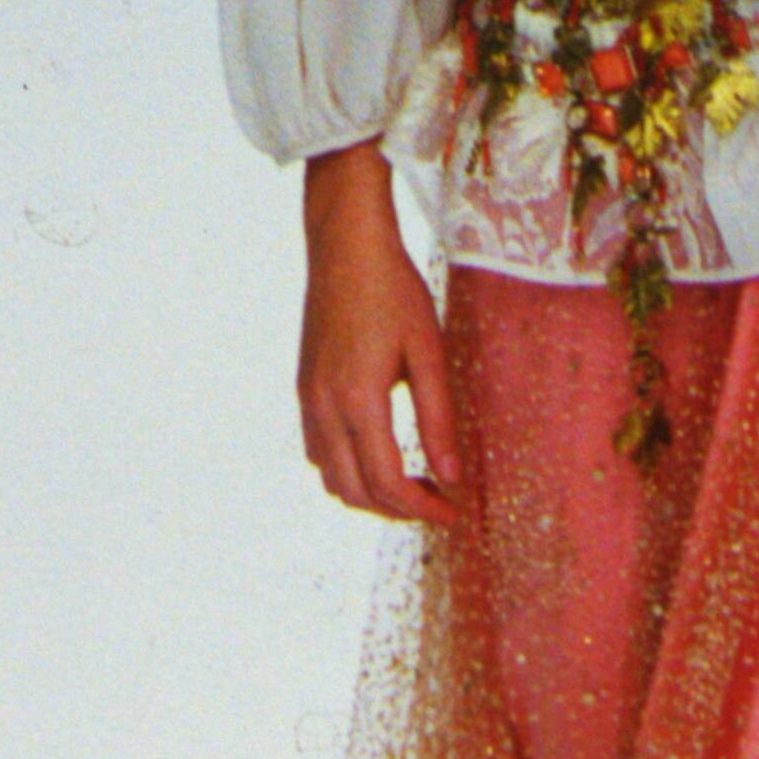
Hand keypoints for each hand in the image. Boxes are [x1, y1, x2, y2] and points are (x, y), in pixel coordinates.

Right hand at [296, 143, 461, 524]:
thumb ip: (438, 417)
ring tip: (415, 484)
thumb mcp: (428, 351)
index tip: (454, 512)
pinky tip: (382, 455)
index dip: (423, 508)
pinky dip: (349, 471)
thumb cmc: (392, 290)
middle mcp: (323, 407)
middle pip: (356, 491)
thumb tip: (452, 475)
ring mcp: (307, 400)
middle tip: (439, 503)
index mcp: (357, 399)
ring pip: (332, 478)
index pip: (387, 481)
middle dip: (398, 510)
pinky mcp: (304, 390)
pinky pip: (320, 453)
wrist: (344, 246)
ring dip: (371, 494)